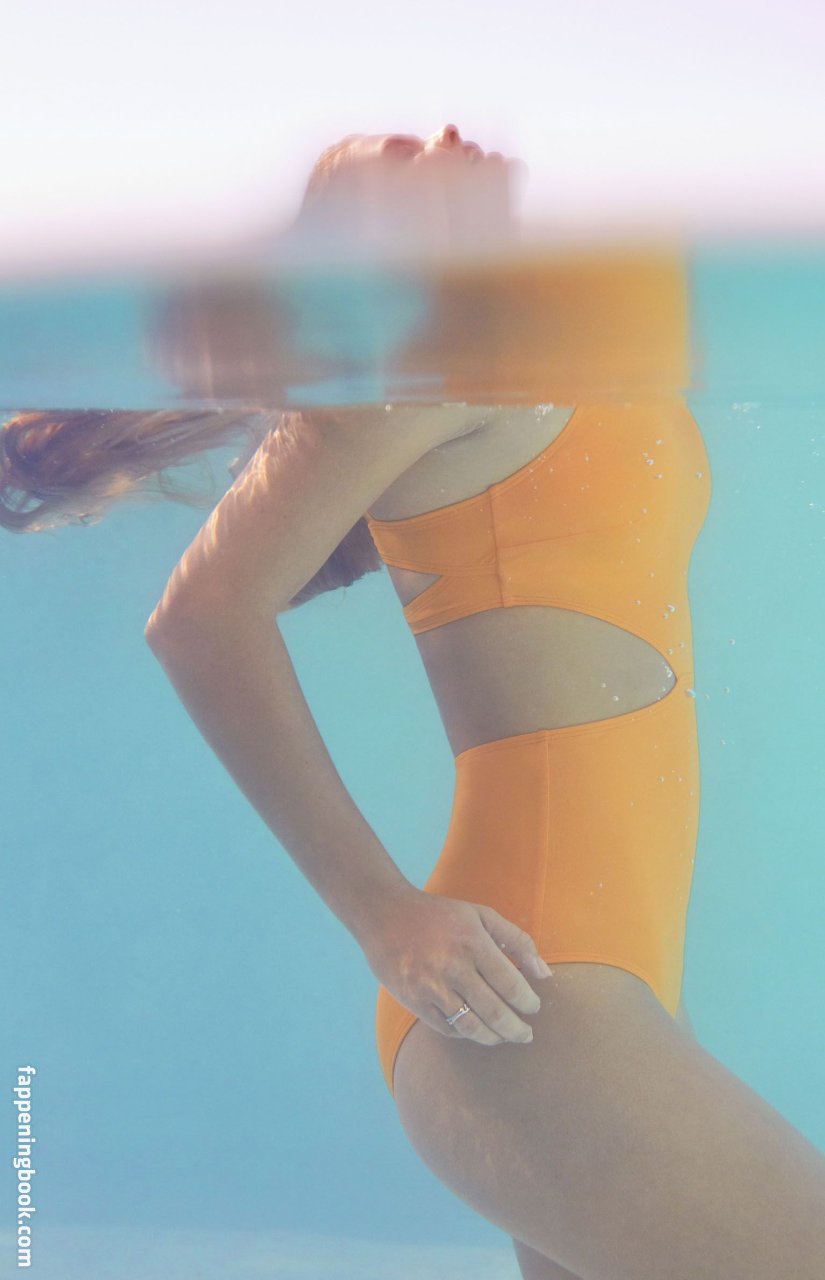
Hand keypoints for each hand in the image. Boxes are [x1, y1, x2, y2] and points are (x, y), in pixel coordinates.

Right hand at [361, 885, 551, 1045]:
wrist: (384, 914)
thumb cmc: (439, 914)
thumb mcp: (480, 915)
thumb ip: (516, 941)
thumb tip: (545, 973)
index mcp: (473, 943)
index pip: (510, 984)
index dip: (527, 1002)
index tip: (534, 1008)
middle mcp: (453, 967)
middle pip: (494, 1012)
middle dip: (516, 1029)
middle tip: (527, 1035)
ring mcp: (430, 987)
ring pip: (471, 1026)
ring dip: (494, 1038)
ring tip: (505, 1037)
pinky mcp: (413, 1000)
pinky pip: (447, 1028)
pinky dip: (466, 1034)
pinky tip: (476, 1030)